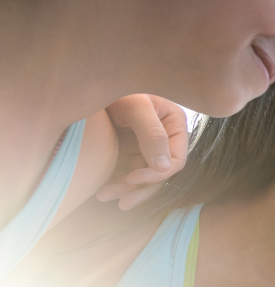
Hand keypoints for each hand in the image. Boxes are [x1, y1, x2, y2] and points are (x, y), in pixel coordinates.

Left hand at [96, 95, 188, 209]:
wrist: (86, 85)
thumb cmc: (116, 88)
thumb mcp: (135, 107)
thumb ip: (152, 134)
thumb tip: (165, 168)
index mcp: (174, 125)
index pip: (176, 159)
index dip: (157, 173)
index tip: (132, 177)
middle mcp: (164, 137)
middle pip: (160, 172)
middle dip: (140, 188)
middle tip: (122, 202)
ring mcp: (146, 145)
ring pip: (143, 175)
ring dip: (126, 189)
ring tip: (104, 196)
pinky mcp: (128, 149)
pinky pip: (127, 171)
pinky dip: (117, 182)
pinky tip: (103, 189)